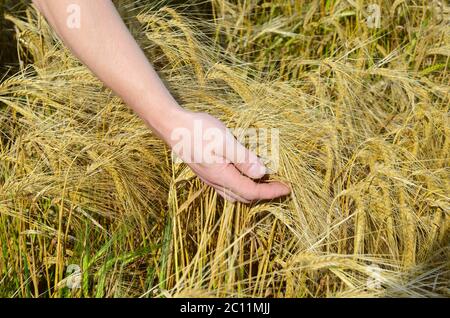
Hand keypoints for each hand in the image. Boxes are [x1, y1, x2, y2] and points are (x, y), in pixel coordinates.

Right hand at [159, 110, 290, 202]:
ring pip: (235, 194)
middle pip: (244, 197)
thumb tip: (261, 172)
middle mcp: (215, 182)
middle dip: (264, 194)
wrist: (172, 127)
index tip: (288, 188)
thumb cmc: (198, 130)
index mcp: (222, 176)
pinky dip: (241, 186)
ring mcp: (210, 178)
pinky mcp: (207, 172)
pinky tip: (245, 175)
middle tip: (280, 184)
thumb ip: (243, 158)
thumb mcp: (224, 140)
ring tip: (266, 182)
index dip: (271, 192)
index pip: (252, 191)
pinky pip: (227, 187)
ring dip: (252, 192)